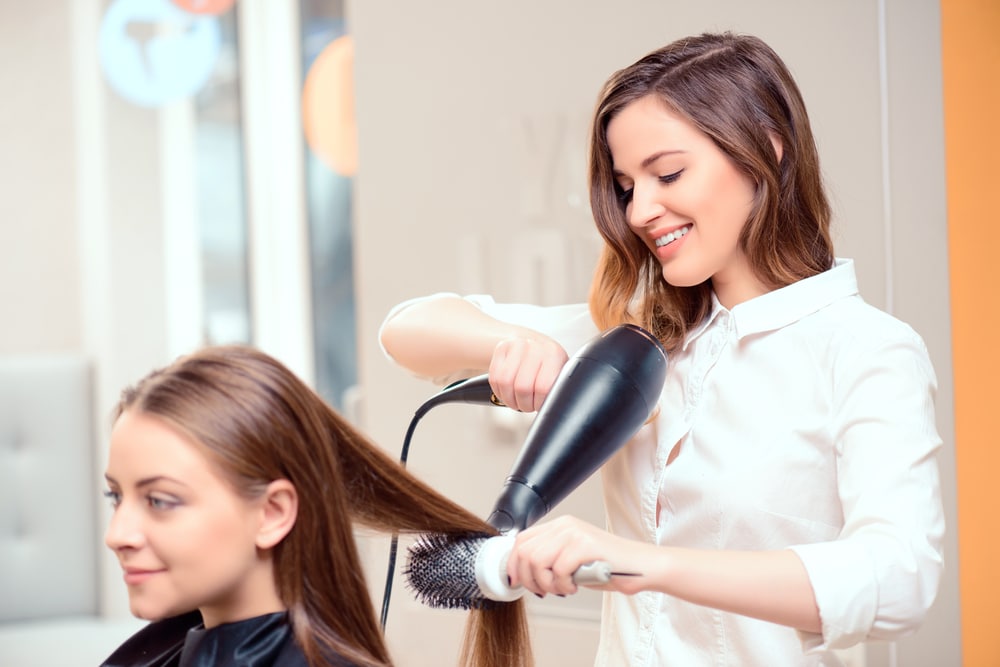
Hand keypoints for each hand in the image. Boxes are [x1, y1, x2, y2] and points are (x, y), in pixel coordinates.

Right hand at [489, 335, 568, 411]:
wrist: (535, 343)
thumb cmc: (549, 363)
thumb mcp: (560, 373)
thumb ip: (557, 389)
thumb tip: (549, 406)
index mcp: (553, 354)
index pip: (543, 387)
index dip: (539, 403)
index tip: (539, 406)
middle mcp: (534, 347)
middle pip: (522, 387)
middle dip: (524, 404)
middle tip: (528, 405)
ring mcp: (516, 345)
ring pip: (505, 383)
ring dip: (510, 400)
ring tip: (517, 401)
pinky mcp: (501, 349)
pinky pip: (495, 378)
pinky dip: (499, 392)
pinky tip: (508, 392)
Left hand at [506, 516, 653, 596]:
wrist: (640, 567)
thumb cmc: (608, 567)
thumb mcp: (572, 559)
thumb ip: (549, 559)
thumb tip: (522, 573)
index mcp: (560, 525)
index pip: (522, 539)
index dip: (513, 563)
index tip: (516, 581)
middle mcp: (565, 525)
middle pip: (525, 552)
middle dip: (528, 579)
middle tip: (545, 591)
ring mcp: (575, 533)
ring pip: (537, 561)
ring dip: (547, 584)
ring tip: (563, 589)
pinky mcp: (585, 545)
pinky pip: (558, 570)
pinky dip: (563, 585)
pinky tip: (575, 586)